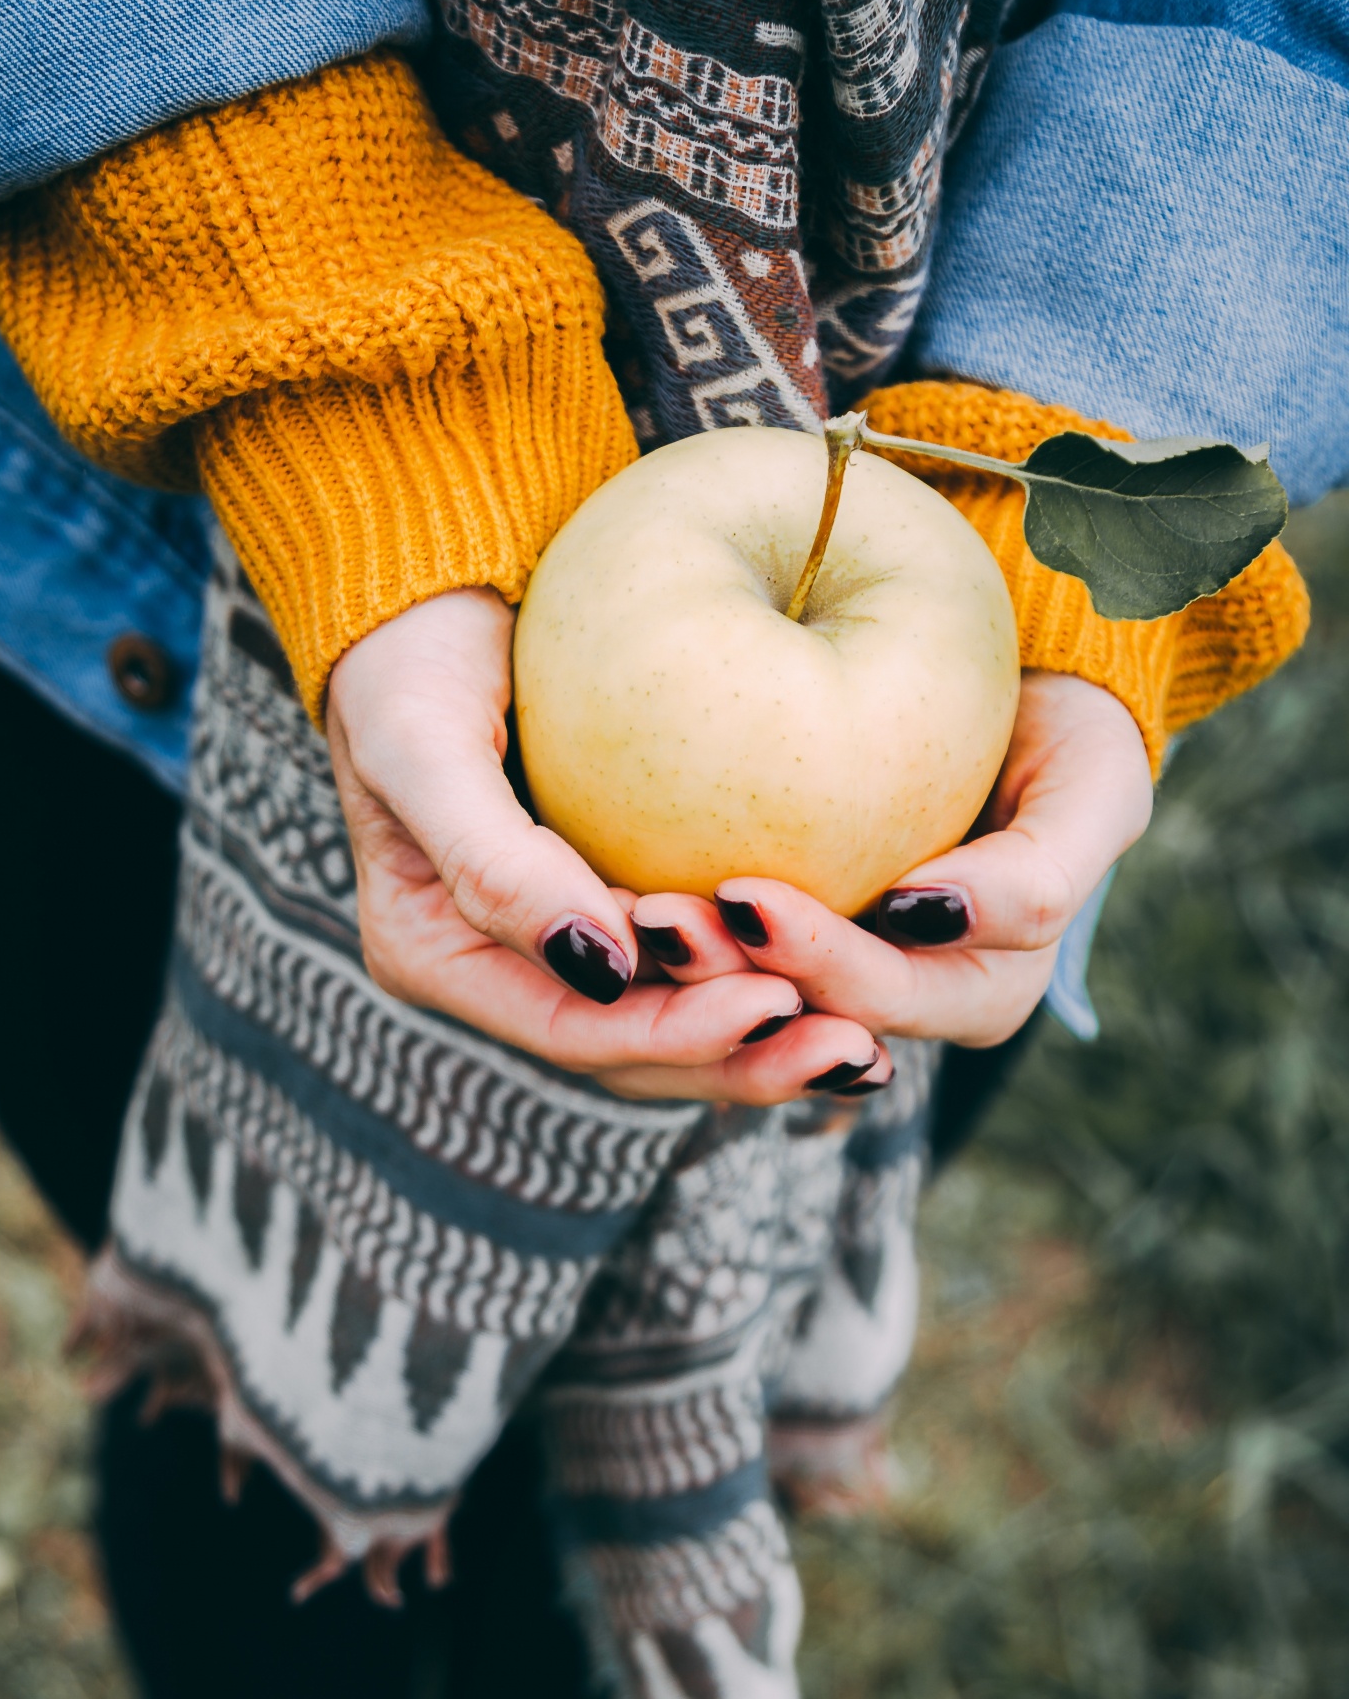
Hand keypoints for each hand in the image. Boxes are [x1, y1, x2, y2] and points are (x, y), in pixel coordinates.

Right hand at [325, 588, 884, 1100]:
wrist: (431, 582)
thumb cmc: (410, 650)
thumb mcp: (425, 744)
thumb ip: (491, 863)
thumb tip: (600, 967)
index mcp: (440, 956)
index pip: (572, 1031)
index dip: (676, 1036)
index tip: (775, 1001)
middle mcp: (507, 968)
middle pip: (635, 1054)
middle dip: (743, 1060)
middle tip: (855, 1048)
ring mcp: (569, 939)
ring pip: (677, 1023)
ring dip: (769, 1040)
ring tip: (867, 1045)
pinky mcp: (624, 897)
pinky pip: (702, 960)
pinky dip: (770, 974)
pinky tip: (848, 978)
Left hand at [630, 671, 1152, 1048]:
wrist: (1019, 685)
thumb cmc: (1068, 734)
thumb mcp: (1095, 791)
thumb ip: (1043, 869)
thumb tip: (924, 916)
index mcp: (971, 993)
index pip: (878, 998)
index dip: (817, 963)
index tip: (751, 901)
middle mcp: (893, 1003)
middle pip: (793, 1013)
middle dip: (723, 980)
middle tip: (658, 916)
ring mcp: (828, 975)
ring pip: (739, 1003)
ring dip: (676, 972)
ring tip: (622, 909)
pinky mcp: (771, 938)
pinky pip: (706, 957)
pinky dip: (657, 938)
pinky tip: (601, 888)